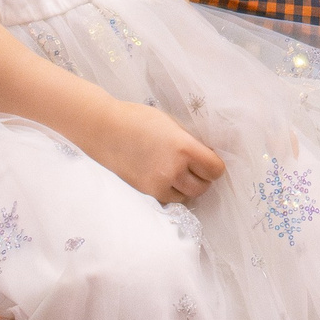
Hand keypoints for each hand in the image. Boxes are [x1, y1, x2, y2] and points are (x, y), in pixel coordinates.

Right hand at [90, 99, 225, 204]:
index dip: (215, 166)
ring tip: (178, 172)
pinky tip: (165, 178)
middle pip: (203, 187)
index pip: (215, 170)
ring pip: (187, 196)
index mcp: (184, 148)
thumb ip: (190, 142)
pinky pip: (169, 199)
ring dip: (187, 187)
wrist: (104, 129)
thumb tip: (207, 155)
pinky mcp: (146, 192)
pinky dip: (172, 191)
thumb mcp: (171, 124)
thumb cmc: (138, 120)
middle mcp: (173, 169)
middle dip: (203, 177)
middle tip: (195, 168)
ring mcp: (158, 184)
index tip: (209, 160)